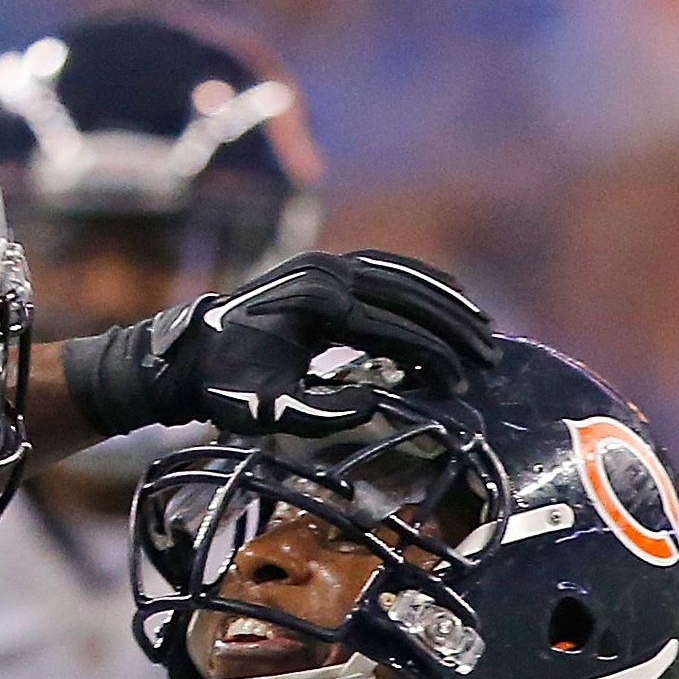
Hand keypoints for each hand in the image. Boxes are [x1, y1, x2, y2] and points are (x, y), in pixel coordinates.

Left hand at [61, 250, 497, 437]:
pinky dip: (419, 283)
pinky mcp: (323, 269)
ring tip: (482, 326)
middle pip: (405, 292)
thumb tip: (372, 405)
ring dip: (444, 299)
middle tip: (490, 352)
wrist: (189, 354)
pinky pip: (383, 268)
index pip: (391, 324)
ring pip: (400, 274)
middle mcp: (323, 272)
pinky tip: (446, 300)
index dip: (432, 353)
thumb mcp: (266, 409)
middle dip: (453, 323)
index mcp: (313, 303)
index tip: (463, 379)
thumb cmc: (224, 387)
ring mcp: (323, 264)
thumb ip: (318, 413)